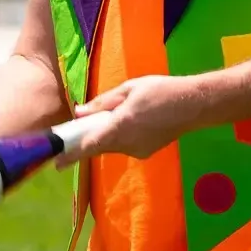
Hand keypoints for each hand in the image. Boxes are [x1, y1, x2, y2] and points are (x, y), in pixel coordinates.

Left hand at [73, 76, 199, 159]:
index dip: (71, 154)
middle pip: (99, 145)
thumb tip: (80, 113)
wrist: (193, 105)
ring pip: (113, 144)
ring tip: (122, 111)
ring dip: (108, 133)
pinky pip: (126, 145)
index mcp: (119, 128)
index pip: (89, 146)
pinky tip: (136, 119)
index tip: (56, 161)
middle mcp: (126, 145)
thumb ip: (102, 103)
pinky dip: (122, 135)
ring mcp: (137, 151)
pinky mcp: (146, 152)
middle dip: (89, 137)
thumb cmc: (160, 91)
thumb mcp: (128, 89)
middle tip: (82, 125)